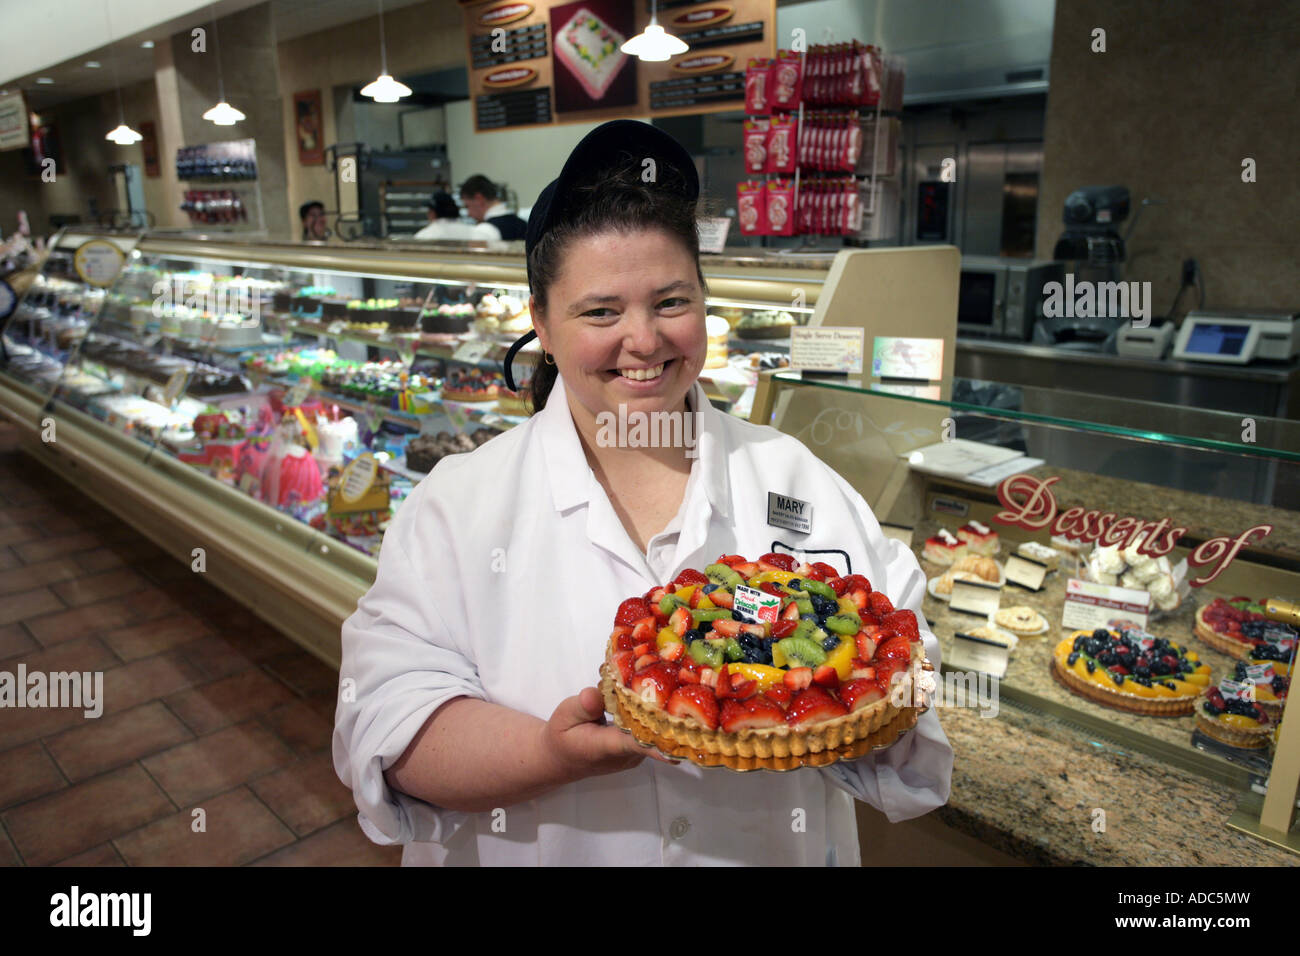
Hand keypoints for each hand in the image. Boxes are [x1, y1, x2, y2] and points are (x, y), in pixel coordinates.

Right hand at [542, 687, 677, 781]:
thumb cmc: (563, 736)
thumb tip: (596, 694)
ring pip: (655, 732)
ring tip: (673, 679)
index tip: (680, 745)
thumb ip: (581, 706)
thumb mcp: (564, 716)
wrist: (561, 757)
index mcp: (605, 747)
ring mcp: (635, 754)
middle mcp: (626, 754)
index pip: (634, 744)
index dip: (657, 744)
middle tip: (685, 683)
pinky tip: (658, 692)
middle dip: (669, 712)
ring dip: (663, 711)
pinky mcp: (638, 749)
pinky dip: (654, 714)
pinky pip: (651, 730)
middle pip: (654, 734)